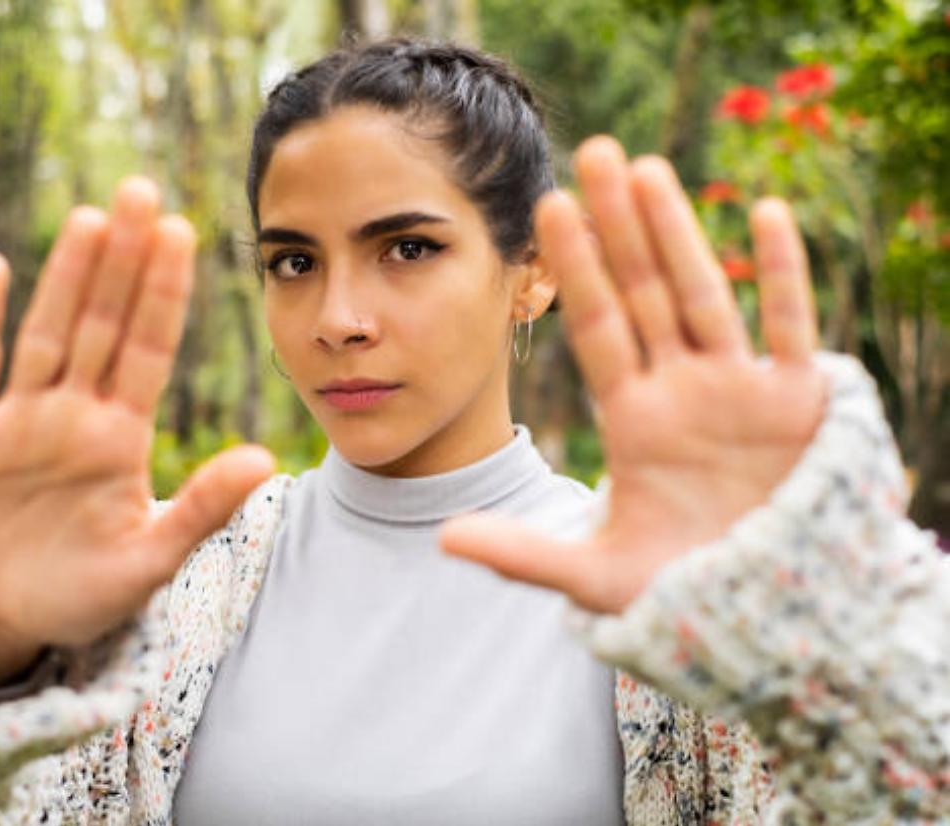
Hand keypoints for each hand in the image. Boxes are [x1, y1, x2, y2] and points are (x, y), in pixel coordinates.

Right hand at [0, 179, 274, 685]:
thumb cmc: (77, 594)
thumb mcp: (147, 560)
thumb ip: (200, 509)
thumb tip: (266, 459)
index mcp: (119, 436)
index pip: (148, 349)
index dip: (164, 293)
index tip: (185, 232)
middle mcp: (72, 414)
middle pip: (101, 324)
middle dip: (122, 261)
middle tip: (141, 190)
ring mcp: (17, 420)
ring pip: (46, 334)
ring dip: (64, 278)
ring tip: (89, 218)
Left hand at [441, 136, 824, 614]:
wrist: (767, 619)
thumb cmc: (684, 595)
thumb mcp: (597, 576)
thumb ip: (523, 555)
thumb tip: (442, 541)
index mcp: (634, 418)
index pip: (597, 327)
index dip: (575, 268)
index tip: (545, 208)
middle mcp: (683, 390)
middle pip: (644, 293)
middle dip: (619, 225)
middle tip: (593, 150)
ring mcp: (740, 390)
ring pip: (704, 295)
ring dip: (679, 234)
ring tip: (649, 167)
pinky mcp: (798, 403)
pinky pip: (788, 327)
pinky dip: (780, 275)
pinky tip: (761, 214)